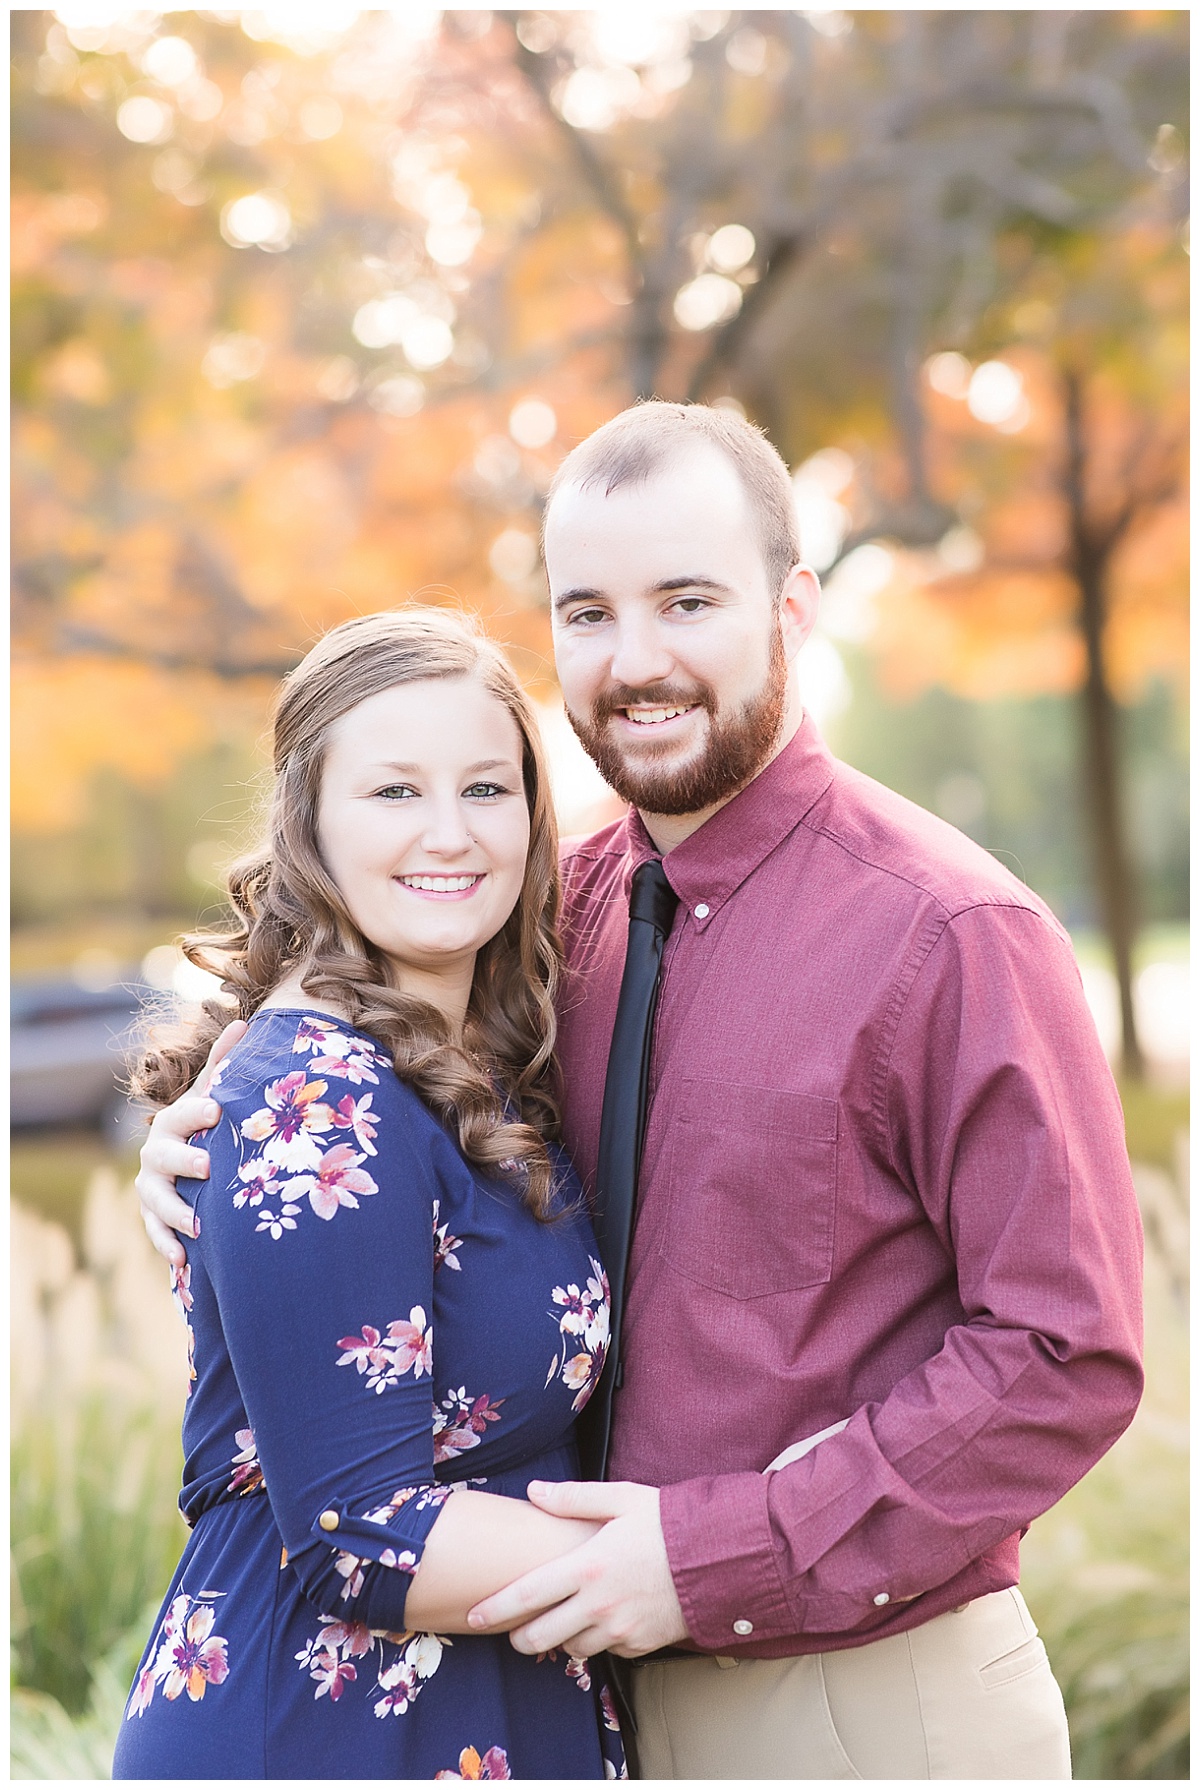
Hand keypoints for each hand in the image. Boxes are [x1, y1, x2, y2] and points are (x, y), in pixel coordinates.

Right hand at [135, 1019, 246, 1265]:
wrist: (186, 1161)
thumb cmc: (206, 1125)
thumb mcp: (214, 1095)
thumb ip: (225, 1064)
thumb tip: (243, 1022)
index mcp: (175, 1121)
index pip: (183, 1113)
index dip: (197, 1111)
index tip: (218, 1110)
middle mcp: (157, 1153)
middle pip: (164, 1156)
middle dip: (184, 1160)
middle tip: (209, 1167)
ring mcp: (152, 1187)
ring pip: (156, 1199)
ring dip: (175, 1212)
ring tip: (198, 1224)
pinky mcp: (153, 1216)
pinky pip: (155, 1232)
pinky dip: (167, 1246)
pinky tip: (184, 1260)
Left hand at [466, 1480, 688, 1658]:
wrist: (720, 1559)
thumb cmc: (668, 1523)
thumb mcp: (621, 1499)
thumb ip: (573, 1498)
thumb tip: (534, 1491)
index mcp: (587, 1567)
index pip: (526, 1595)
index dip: (494, 1608)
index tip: (473, 1614)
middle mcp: (598, 1605)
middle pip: (540, 1637)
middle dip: (520, 1635)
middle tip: (515, 1627)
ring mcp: (619, 1631)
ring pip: (571, 1649)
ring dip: (561, 1638)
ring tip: (565, 1617)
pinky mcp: (639, 1646)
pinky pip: (606, 1651)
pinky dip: (597, 1640)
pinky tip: (604, 1618)